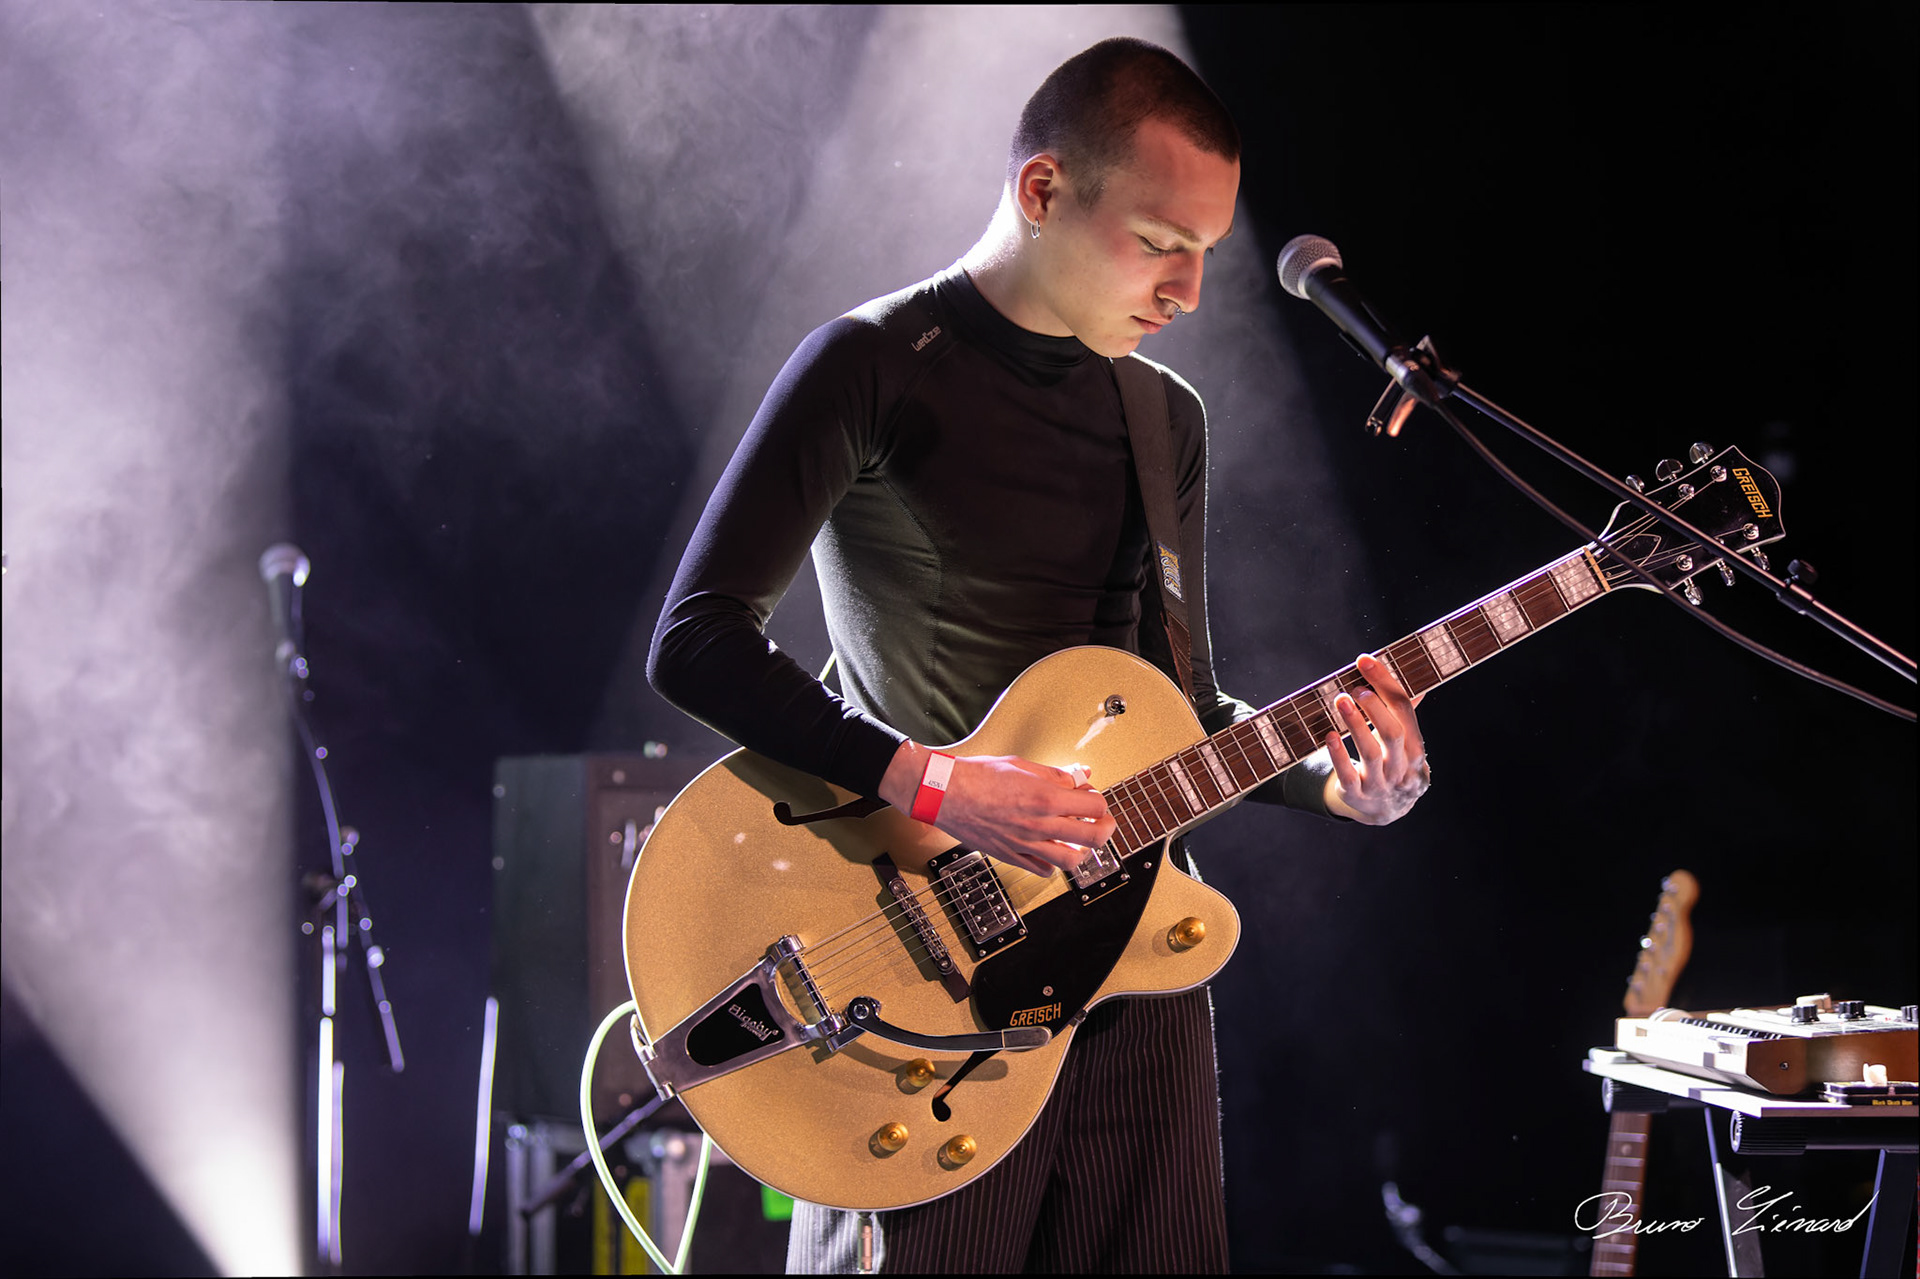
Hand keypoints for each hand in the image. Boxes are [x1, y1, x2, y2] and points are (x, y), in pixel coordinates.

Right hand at [880, 742, 1113, 874]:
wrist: (945, 793)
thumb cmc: (978, 776)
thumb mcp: (1022, 765)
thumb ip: (1055, 773)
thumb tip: (1080, 774)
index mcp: (1045, 797)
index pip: (1095, 805)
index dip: (1099, 800)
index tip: (1093, 797)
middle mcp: (1040, 824)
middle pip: (1093, 837)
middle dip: (1105, 828)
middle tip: (1103, 822)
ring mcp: (1026, 844)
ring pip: (1070, 861)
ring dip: (1081, 851)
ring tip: (1077, 840)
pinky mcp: (1011, 856)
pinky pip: (1042, 870)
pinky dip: (1052, 864)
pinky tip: (1048, 850)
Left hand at [1322, 653, 1429, 825]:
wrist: (1387, 810)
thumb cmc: (1394, 764)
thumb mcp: (1404, 741)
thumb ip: (1404, 712)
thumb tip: (1414, 676)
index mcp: (1415, 747)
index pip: (1404, 710)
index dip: (1386, 683)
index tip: (1365, 661)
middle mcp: (1401, 766)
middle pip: (1392, 733)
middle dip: (1375, 708)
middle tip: (1356, 688)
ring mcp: (1380, 783)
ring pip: (1371, 753)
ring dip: (1355, 725)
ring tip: (1341, 701)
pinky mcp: (1357, 795)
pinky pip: (1348, 775)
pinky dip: (1338, 755)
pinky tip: (1329, 735)